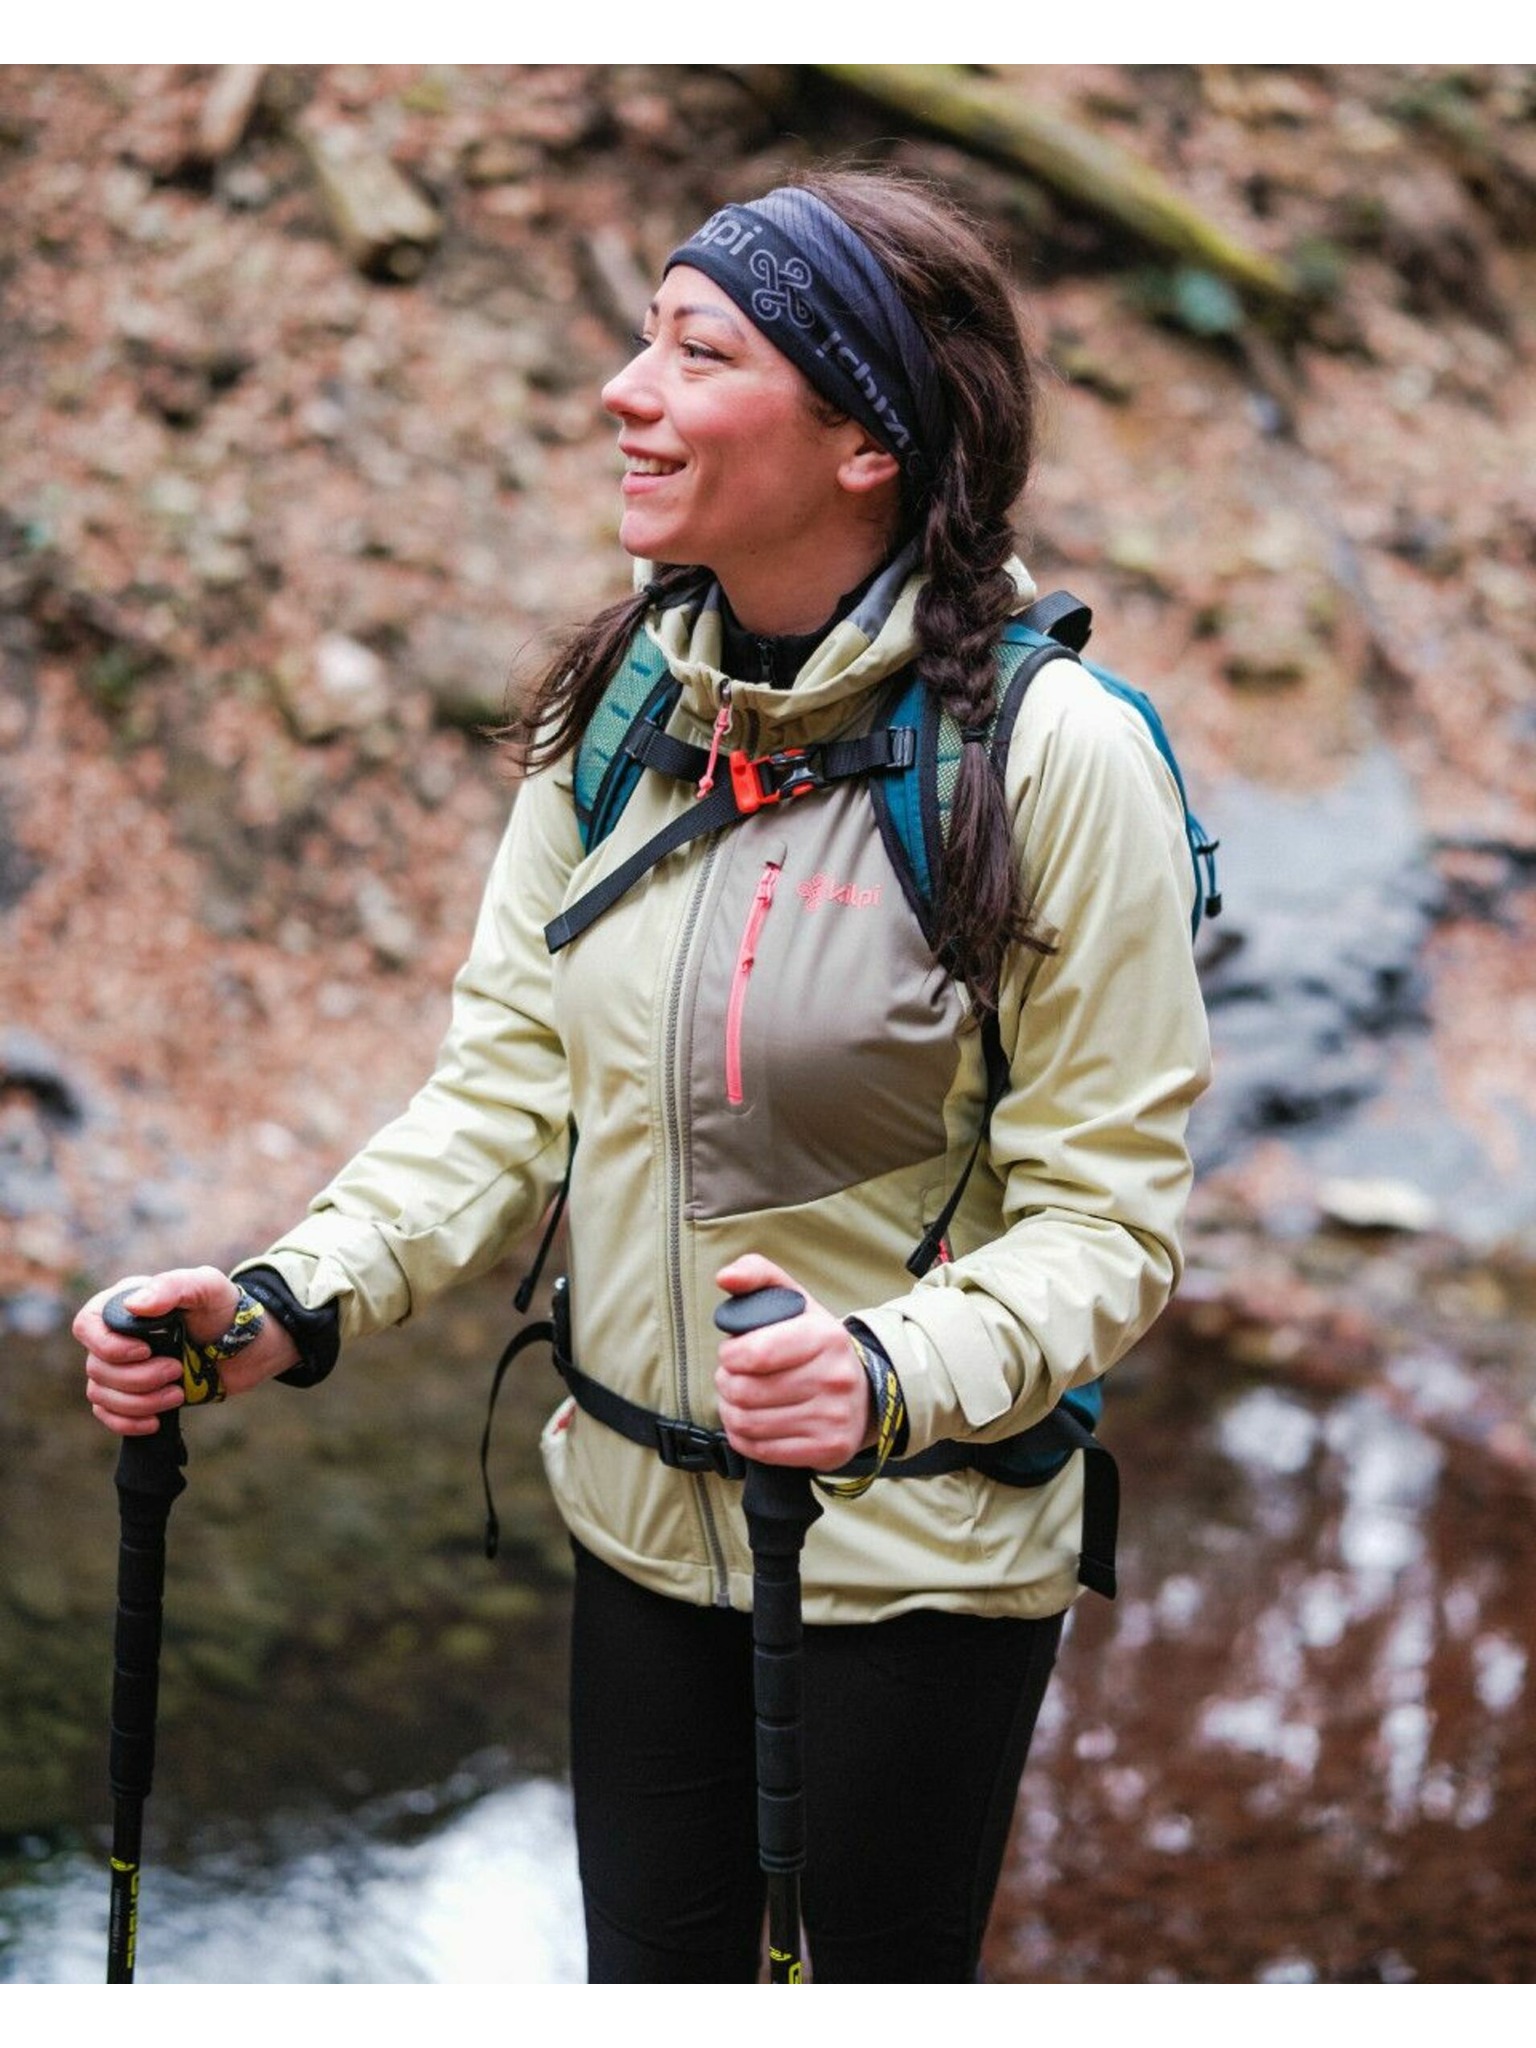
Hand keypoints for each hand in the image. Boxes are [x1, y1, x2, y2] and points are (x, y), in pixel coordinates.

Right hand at [74, 1266, 298, 1436]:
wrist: (248, 1347)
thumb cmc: (225, 1309)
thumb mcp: (207, 1286)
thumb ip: (172, 1287)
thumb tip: (134, 1305)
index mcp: (124, 1304)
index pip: (86, 1325)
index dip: (108, 1345)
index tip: (145, 1351)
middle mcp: (116, 1336)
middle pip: (96, 1366)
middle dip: (138, 1377)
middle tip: (177, 1371)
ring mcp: (123, 1367)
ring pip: (100, 1393)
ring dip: (139, 1401)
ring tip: (178, 1393)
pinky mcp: (132, 1394)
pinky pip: (108, 1414)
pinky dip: (127, 1422)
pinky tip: (155, 1422)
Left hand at [713, 1254, 874, 1470]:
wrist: (864, 1391)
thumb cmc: (816, 1344)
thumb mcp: (794, 1300)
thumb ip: (758, 1274)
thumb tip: (725, 1277)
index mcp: (826, 1336)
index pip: (755, 1353)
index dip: (730, 1355)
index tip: (733, 1353)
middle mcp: (835, 1378)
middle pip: (745, 1391)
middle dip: (726, 1383)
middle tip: (734, 1378)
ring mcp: (833, 1418)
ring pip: (748, 1423)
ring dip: (731, 1411)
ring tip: (739, 1399)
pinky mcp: (827, 1449)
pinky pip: (761, 1451)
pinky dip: (744, 1438)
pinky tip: (752, 1423)